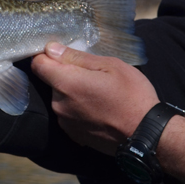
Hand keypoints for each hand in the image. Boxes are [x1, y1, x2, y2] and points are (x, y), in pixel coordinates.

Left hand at [30, 42, 158, 154]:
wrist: (147, 134)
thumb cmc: (132, 95)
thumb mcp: (110, 66)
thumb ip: (77, 57)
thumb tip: (51, 49)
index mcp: (66, 83)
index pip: (37, 64)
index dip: (47, 56)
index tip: (62, 54)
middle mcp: (59, 104)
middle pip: (50, 81)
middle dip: (65, 74)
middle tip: (92, 76)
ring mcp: (64, 121)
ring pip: (60, 97)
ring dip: (72, 92)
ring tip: (98, 94)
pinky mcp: (72, 134)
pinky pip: (68, 113)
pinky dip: (77, 108)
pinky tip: (98, 109)